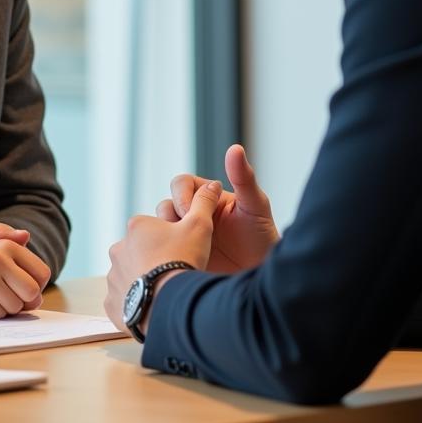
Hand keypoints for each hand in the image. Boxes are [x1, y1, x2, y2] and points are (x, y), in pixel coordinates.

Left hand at [104, 180, 221, 331]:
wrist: (170, 303)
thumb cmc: (183, 260)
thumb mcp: (199, 226)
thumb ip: (204, 203)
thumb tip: (212, 184)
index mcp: (136, 227)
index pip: (152, 228)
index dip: (169, 239)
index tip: (181, 251)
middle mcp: (118, 249)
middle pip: (139, 252)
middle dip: (154, 260)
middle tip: (175, 272)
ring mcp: (113, 278)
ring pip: (130, 277)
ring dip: (144, 282)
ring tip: (166, 293)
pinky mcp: (112, 304)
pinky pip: (123, 303)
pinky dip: (136, 306)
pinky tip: (153, 308)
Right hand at [157, 143, 278, 273]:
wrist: (259, 274)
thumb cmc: (262, 237)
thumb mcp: (254, 205)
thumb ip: (244, 178)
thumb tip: (235, 148)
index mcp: (206, 196)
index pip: (181, 183)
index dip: (182, 195)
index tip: (191, 212)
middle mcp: (192, 213)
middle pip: (165, 204)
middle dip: (171, 216)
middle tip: (184, 234)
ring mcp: (185, 236)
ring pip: (160, 228)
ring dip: (165, 236)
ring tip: (181, 251)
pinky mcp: (181, 257)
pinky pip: (162, 251)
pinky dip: (163, 253)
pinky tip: (178, 261)